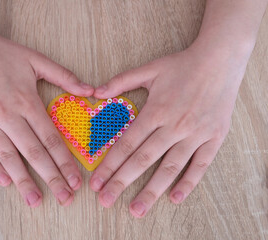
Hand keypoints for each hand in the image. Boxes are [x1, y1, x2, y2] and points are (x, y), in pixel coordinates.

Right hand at [0, 32, 93, 206]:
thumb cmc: (3, 53)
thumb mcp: (37, 60)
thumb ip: (65, 77)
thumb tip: (91, 91)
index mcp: (26, 101)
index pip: (50, 139)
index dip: (64, 162)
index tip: (75, 180)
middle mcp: (7, 114)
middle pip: (33, 152)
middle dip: (51, 177)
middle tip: (64, 198)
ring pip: (8, 156)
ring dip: (23, 180)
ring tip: (35, 199)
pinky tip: (6, 181)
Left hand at [90, 43, 248, 216]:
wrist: (220, 60)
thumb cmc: (182, 66)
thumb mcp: (149, 69)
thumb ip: (121, 81)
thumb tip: (96, 92)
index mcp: (156, 111)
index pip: (127, 144)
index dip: (110, 165)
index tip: (97, 182)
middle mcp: (173, 126)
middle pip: (143, 159)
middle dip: (122, 182)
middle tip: (106, 201)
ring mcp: (195, 134)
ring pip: (169, 167)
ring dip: (151, 190)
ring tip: (137, 209)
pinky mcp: (213, 138)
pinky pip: (200, 165)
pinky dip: (188, 182)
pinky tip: (175, 197)